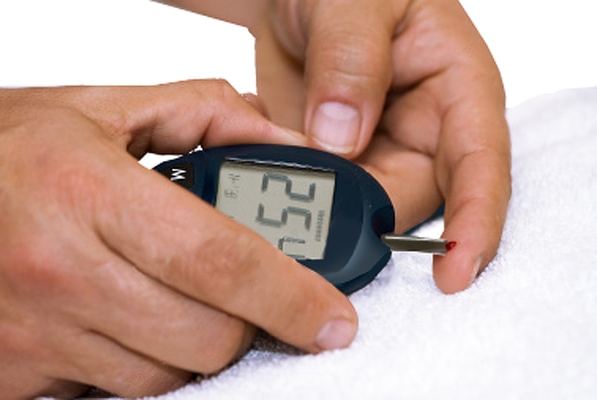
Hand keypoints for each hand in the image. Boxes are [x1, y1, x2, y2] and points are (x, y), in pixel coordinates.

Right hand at [0, 81, 356, 397]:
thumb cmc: (8, 146)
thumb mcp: (107, 109)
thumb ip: (206, 114)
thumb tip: (280, 142)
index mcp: (90, 192)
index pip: (222, 262)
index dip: (293, 297)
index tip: (330, 318)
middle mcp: (59, 270)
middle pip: (207, 337)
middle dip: (247, 321)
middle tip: (243, 293)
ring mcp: (34, 332)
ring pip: (166, 377)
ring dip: (192, 343)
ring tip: (171, 293)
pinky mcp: (15, 372)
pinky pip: (113, 393)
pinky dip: (139, 362)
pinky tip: (123, 315)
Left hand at [253, 0, 510, 292]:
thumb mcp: (353, 0)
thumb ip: (351, 61)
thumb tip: (342, 138)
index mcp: (457, 86)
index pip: (480, 163)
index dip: (475, 222)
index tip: (454, 273)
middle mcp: (425, 129)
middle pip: (413, 199)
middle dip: (367, 219)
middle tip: (309, 215)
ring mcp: (380, 150)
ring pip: (363, 206)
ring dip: (321, 207)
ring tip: (272, 181)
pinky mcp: (342, 164)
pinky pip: (325, 196)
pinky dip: (295, 193)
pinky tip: (264, 168)